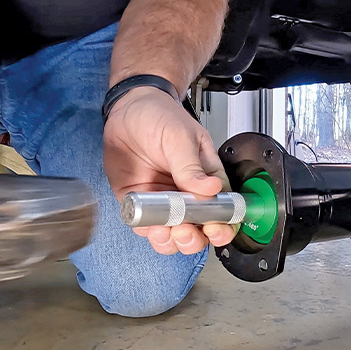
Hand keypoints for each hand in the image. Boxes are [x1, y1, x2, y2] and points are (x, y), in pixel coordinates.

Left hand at [103, 87, 236, 254]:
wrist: (127, 108)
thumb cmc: (160, 115)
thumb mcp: (181, 136)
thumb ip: (191, 166)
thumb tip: (211, 188)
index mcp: (207, 178)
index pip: (223, 211)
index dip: (222, 225)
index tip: (213, 227)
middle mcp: (187, 194)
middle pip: (199, 231)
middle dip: (194, 239)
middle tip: (185, 230)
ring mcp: (163, 201)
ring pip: (173, 235)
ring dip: (171, 241)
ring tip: (165, 230)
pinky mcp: (140, 203)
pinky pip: (146, 226)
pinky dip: (148, 231)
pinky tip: (147, 223)